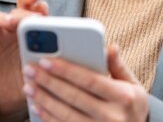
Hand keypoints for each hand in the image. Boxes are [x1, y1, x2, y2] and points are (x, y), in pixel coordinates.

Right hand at [0, 0, 48, 118]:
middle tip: (33, 13)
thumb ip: (56, 52)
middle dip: (24, 5)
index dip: (36, 2)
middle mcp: (11, 27)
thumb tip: (77, 47)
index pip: (32, 7)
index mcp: (30, 27)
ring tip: (12, 22)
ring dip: (3, 17)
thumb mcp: (45, 64)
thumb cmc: (32, 76)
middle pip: (16, 8)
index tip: (43, 6)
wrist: (12, 98)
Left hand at [23, 44, 148, 121]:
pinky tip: (37, 106)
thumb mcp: (133, 85)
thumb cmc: (132, 106)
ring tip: (28, 86)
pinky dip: (48, 117)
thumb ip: (119, 66)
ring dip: (44, 100)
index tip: (46, 60)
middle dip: (48, 82)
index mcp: (124, 97)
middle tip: (30, 70)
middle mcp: (112, 116)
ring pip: (65, 115)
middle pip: (73, 97)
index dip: (66, 70)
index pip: (89, 80)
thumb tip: (110, 46)